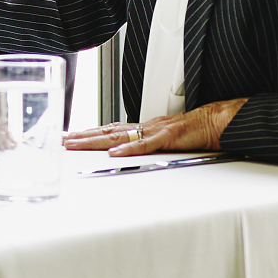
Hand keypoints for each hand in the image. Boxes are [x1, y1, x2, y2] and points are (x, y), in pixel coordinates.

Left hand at [65, 98, 244, 155]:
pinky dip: (129, 148)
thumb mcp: (163, 141)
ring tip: (76, 144)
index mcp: (142, 128)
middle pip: (106, 131)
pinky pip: (145, 144)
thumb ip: (146, 147)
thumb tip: (128, 156)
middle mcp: (143, 126)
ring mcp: (153, 131)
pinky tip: (114, 153)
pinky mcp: (167, 137)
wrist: (216, 121)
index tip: (69, 137)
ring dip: (95, 140)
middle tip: (62, 141)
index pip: (108, 130)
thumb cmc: (193, 132)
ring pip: (118, 135)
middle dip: (82, 136)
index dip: (87, 133)